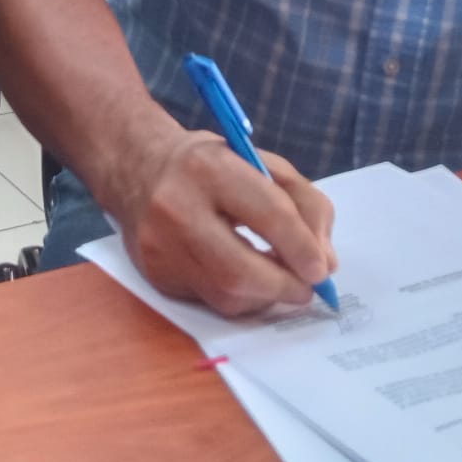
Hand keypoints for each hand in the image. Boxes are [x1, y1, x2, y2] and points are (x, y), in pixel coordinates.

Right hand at [115, 130, 335, 317]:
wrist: (136, 167)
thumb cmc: (208, 164)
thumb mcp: (258, 161)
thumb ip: (301, 202)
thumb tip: (325, 262)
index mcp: (208, 166)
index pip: (268, 214)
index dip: (302, 247)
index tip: (322, 268)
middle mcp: (176, 206)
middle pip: (241, 270)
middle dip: (284, 287)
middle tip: (306, 288)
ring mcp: (160, 246)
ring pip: (225, 295)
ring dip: (264, 297)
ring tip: (277, 281)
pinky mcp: (154, 274)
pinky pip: (208, 301)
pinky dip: (238, 296)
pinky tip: (244, 278)